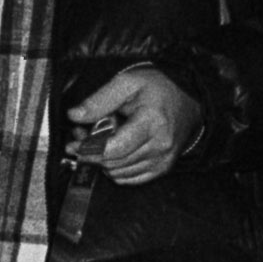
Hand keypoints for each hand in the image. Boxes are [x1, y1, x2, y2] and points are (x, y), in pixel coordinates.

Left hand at [65, 68, 202, 185]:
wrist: (189, 98)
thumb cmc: (159, 87)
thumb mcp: (128, 82)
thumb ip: (100, 100)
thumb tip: (74, 116)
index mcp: (151, 123)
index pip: (113, 148)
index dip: (89, 150)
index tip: (73, 145)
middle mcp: (159, 146)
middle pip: (113, 162)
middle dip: (92, 153)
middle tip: (82, 137)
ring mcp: (162, 160)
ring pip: (118, 173)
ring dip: (102, 161)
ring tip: (99, 140)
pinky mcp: (161, 169)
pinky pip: (128, 179)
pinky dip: (115, 168)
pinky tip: (113, 152)